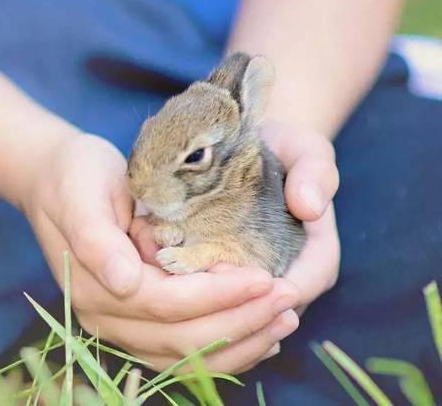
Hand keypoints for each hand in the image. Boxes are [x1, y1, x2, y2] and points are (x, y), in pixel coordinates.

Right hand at [22, 132, 299, 371]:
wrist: (56, 182)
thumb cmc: (75, 178)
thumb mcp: (83, 194)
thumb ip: (97, 239)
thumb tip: (124, 283)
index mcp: (95, 288)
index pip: (167, 306)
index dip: (218, 297)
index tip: (265, 280)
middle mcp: (106, 319)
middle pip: (182, 340)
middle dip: (240, 322)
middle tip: (288, 299)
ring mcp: (120, 326)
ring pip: (186, 355)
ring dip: (240, 342)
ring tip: (284, 319)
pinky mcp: (136, 322)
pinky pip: (182, 350)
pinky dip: (223, 347)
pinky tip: (259, 333)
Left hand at [130, 121, 339, 368]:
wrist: (260, 148)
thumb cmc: (289, 150)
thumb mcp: (307, 150)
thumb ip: (315, 172)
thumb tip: (309, 207)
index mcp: (313, 264)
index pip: (291, 295)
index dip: (256, 295)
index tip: (218, 270)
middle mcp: (279, 284)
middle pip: (250, 316)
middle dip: (211, 301)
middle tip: (174, 271)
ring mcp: (249, 287)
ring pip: (221, 314)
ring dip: (187, 296)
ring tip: (157, 263)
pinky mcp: (222, 278)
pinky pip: (201, 301)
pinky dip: (175, 288)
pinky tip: (148, 261)